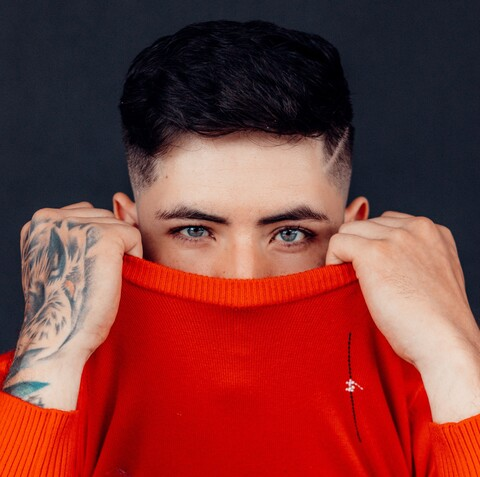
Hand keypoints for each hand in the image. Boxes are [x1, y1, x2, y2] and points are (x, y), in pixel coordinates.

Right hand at [3, 202, 141, 408]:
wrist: (59, 338)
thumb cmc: (66, 303)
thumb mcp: (66, 258)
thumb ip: (83, 229)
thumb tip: (121, 199)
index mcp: (39, 223)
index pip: (87, 216)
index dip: (96, 245)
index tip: (82, 271)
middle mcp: (52, 217)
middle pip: (105, 217)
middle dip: (110, 246)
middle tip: (90, 278)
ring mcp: (77, 225)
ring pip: (120, 226)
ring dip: (120, 253)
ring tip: (98, 279)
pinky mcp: (103, 237)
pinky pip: (135, 235)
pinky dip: (133, 257)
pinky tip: (114, 279)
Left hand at [325, 211, 479, 421]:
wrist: (444, 344)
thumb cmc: (435, 323)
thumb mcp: (432, 277)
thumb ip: (413, 258)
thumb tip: (382, 258)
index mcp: (434, 232)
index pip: (388, 223)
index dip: (374, 244)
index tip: (373, 269)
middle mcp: (417, 228)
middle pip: (367, 224)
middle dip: (359, 248)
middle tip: (360, 278)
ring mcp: (396, 238)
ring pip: (350, 230)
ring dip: (345, 253)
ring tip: (352, 281)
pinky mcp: (374, 253)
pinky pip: (338, 242)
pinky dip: (333, 260)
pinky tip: (341, 279)